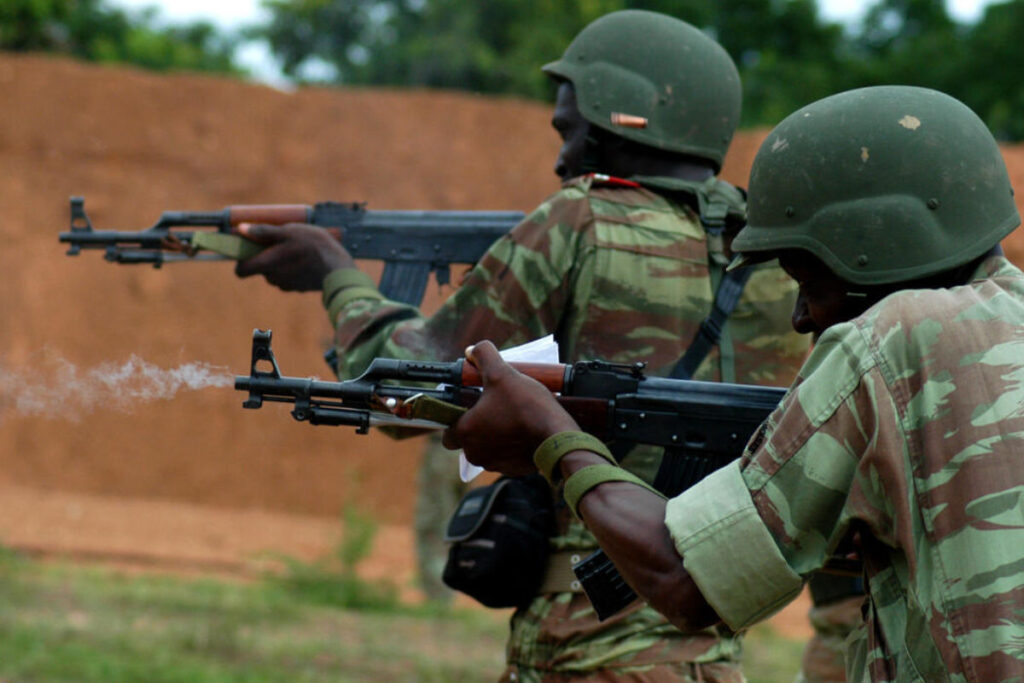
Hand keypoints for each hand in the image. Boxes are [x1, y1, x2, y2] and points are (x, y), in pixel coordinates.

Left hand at [234, 222, 355, 290]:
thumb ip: (263, 232)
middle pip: (260, 268)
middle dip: (266, 255)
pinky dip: (293, 268)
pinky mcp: (300, 287)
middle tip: (280, 240)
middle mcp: (274, 278)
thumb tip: (240, 229)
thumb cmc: (313, 247)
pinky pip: (290, 277)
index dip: (241, 258)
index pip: (240, 270)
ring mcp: (288, 285)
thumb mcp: (288, 231)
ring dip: (281, 261)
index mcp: (266, 265)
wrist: (339, 269)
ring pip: (276, 272)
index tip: (249, 247)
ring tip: (297, 247)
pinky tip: (307, 258)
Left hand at [442, 341, 579, 475]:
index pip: (448, 433)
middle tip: (495, 408)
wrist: (557, 436)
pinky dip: (512, 447)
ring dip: (496, 436)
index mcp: (466, 432)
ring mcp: (495, 464)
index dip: (457, 419)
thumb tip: (473, 349)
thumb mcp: (502, 373)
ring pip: (488, 449)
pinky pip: (506, 457)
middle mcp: (476, 453)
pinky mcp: (514, 469)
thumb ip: (484, 356)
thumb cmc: (525, 406)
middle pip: (469, 440)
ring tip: (512, 417)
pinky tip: (524, 431)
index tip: (471, 408)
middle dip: (480, 426)